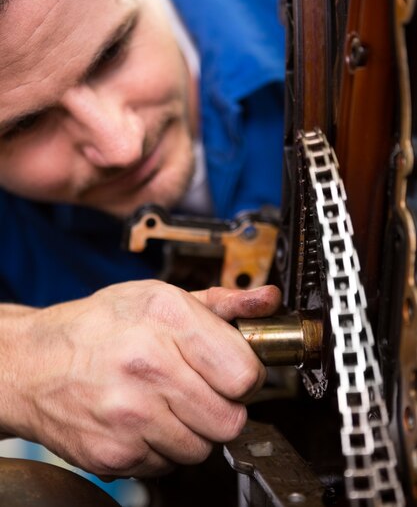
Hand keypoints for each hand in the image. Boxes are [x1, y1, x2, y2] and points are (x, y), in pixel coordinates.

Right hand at [0, 281, 279, 477]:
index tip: (233, 372)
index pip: (244, 372)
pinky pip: (168, 465)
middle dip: (222, 407)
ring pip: (202, 448)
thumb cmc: (98, 326)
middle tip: (199, 389)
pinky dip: (162, 447)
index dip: (245, 376)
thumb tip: (268, 302)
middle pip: (230, 419)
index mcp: (166, 317)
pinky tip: (142, 420)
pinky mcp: (114, 453)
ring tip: (166, 402)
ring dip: (193, 430)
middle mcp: (148, 364)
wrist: (34, 363)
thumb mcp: (157, 297)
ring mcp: (129, 413)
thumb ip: (221, 303)